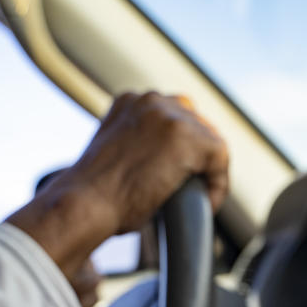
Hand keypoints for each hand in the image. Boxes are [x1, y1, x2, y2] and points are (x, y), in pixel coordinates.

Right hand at [63, 91, 228, 231]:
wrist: (85, 204)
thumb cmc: (93, 195)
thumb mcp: (114, 155)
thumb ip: (138, 146)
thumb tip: (159, 165)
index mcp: (130, 102)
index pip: (173, 115)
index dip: (183, 147)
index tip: (180, 172)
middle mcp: (151, 102)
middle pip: (197, 123)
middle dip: (199, 156)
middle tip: (195, 186)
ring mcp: (172, 117)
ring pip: (210, 142)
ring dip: (209, 171)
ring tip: (198, 197)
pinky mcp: (191, 139)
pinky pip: (220, 161)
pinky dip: (218, 185)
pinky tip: (206, 202)